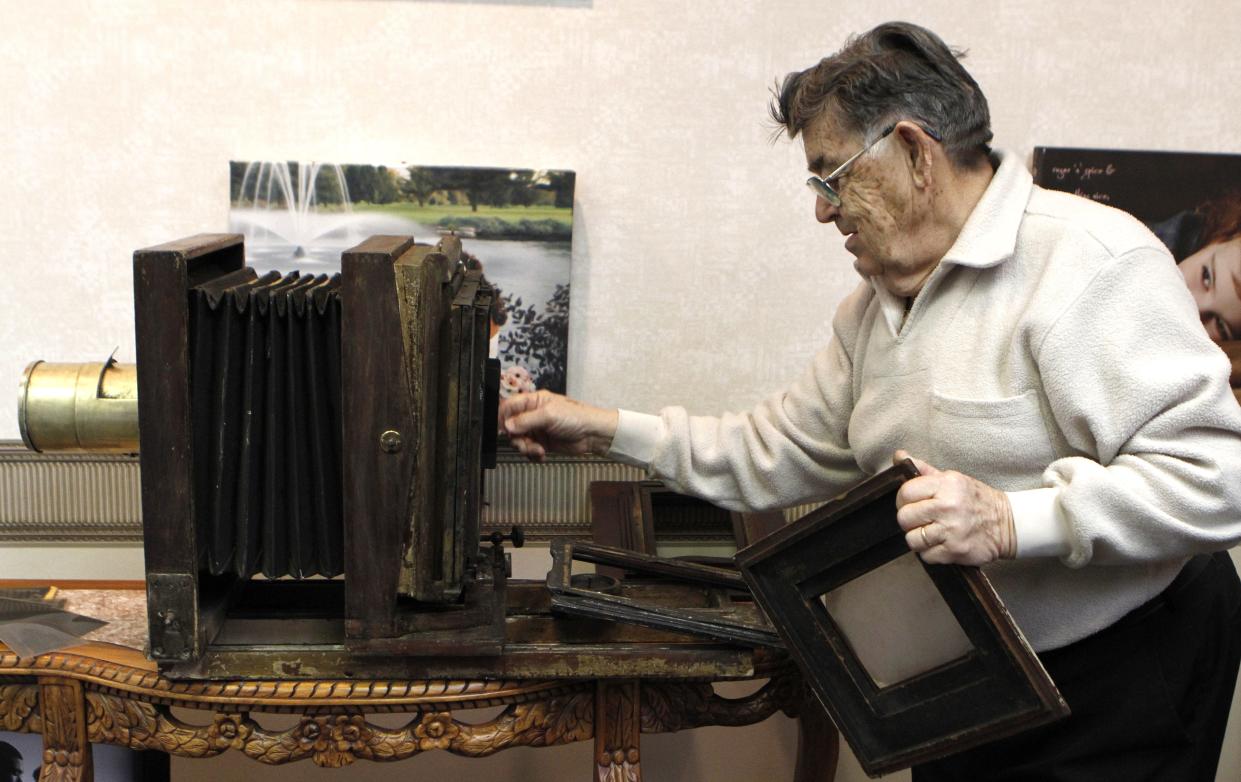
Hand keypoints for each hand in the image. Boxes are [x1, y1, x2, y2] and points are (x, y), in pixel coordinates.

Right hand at [499, 390, 617, 460]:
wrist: (592, 434)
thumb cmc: (576, 417)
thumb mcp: (549, 415)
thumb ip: (526, 420)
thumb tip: (508, 425)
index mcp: (533, 401)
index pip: (509, 407)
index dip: (503, 418)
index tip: (503, 429)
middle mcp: (532, 415)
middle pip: (511, 427)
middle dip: (517, 438)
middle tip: (524, 443)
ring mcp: (537, 429)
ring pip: (519, 441)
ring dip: (526, 448)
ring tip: (538, 450)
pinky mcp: (542, 442)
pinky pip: (529, 450)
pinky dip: (533, 454)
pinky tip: (541, 454)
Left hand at [893, 450, 1015, 565]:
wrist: (1007, 523)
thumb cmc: (975, 500)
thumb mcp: (953, 479)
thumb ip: (924, 469)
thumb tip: (899, 456)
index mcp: (946, 484)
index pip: (906, 492)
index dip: (903, 499)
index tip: (910, 503)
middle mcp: (948, 507)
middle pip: (904, 517)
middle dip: (909, 520)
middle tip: (921, 519)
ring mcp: (951, 531)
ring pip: (912, 539)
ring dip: (918, 538)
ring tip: (930, 532)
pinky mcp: (955, 551)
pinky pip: (925, 556)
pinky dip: (930, 552)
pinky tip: (940, 543)